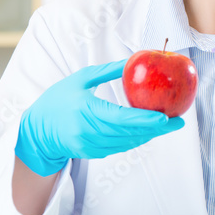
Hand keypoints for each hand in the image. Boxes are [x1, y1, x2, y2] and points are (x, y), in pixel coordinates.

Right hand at [15, 59, 184, 175]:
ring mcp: (90, 146)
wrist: (36, 131)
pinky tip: (148, 130)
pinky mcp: (92, 153)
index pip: (121, 119)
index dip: (145, 120)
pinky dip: (135, 138)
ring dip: (149, 134)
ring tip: (168, 124)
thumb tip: (133, 60)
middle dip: (156, 129)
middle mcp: (88, 132)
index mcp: (85, 111)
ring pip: (128, 142)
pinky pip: (120, 146)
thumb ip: (108, 72)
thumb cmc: (58, 100)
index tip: (165, 117)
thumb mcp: (80, 80)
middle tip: (178, 121)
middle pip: (130, 133)